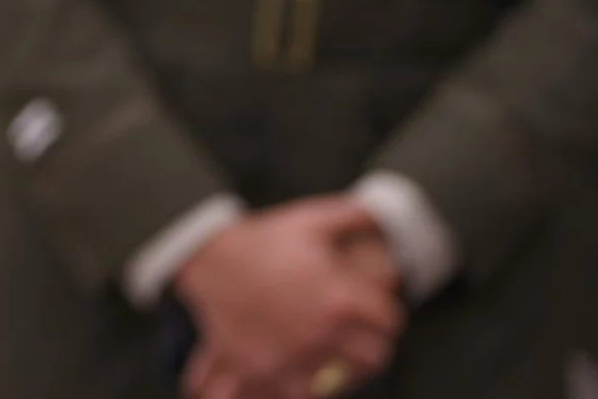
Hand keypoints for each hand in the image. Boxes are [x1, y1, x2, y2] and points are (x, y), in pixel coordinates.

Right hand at [175, 197, 403, 398]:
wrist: (208, 258)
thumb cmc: (261, 239)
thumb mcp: (310, 220)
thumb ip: (353, 216)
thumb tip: (382, 216)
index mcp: (340, 298)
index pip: (388, 319)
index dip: (387, 314)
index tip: (378, 312)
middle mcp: (322, 332)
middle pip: (374, 357)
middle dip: (372, 346)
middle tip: (363, 338)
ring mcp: (294, 355)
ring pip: (340, 382)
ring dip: (342, 371)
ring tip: (337, 359)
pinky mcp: (265, 370)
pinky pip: (297, 392)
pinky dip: (303, 386)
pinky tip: (305, 373)